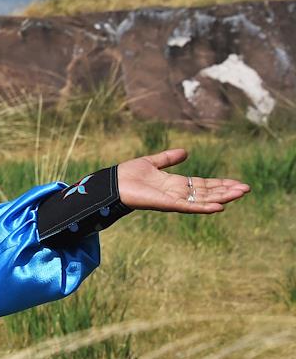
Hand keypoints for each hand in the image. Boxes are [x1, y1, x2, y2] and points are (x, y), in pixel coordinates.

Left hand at [117, 148, 249, 213]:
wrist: (112, 183)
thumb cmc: (128, 174)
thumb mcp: (152, 162)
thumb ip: (168, 158)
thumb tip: (186, 152)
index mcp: (175, 184)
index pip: (203, 185)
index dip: (220, 184)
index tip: (237, 183)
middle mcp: (177, 193)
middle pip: (207, 192)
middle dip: (226, 190)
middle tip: (246, 189)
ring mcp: (174, 200)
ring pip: (203, 200)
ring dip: (222, 197)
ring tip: (240, 194)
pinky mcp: (167, 204)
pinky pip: (189, 207)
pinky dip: (204, 207)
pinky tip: (219, 206)